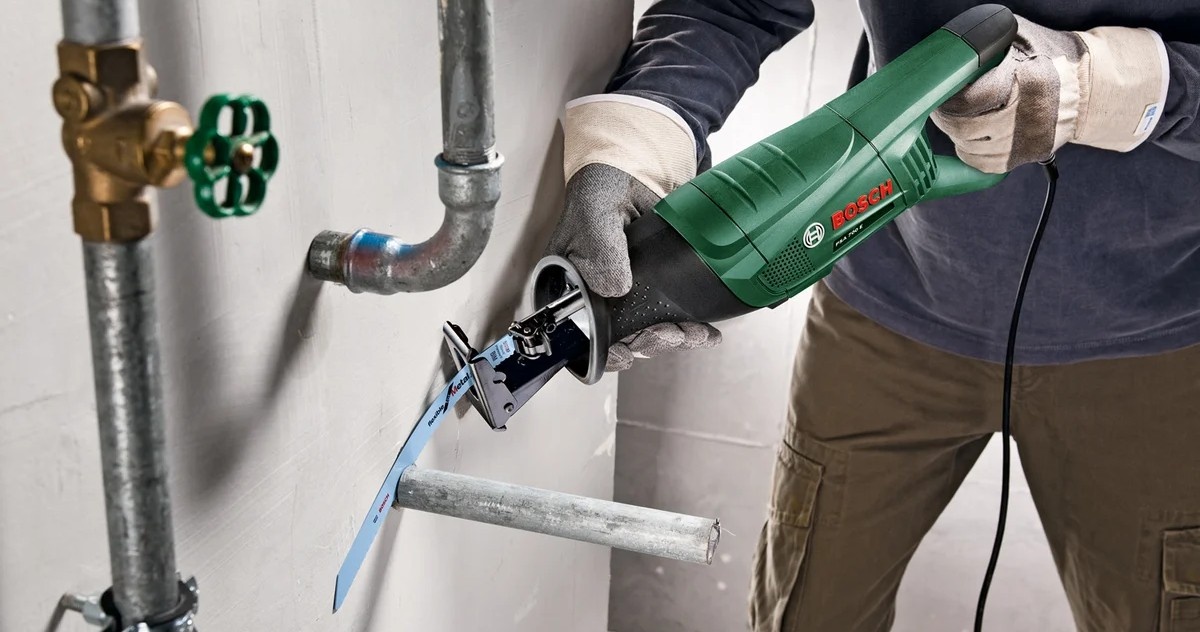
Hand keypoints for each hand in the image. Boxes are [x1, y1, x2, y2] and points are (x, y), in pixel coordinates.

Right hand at [545, 95, 721, 370]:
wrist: (637, 173)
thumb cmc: (602, 190)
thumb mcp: (595, 213)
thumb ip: (600, 247)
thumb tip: (616, 287)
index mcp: (569, 288)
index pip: (577, 334)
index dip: (600, 352)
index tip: (626, 354)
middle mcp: (595, 299)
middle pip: (618, 341)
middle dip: (647, 344)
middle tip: (670, 334)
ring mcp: (627, 298)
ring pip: (647, 335)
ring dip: (672, 340)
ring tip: (693, 334)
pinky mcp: (656, 292)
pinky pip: (670, 320)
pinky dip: (689, 330)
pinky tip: (706, 332)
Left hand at [932, 15, 1167, 173]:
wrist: (1087, 86)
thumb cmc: (1051, 57)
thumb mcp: (1021, 38)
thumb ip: (987, 42)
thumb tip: (953, 54)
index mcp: (1025, 82)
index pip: (969, 100)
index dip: (947, 98)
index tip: (940, 92)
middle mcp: (1027, 116)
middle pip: (965, 128)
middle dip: (946, 117)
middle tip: (941, 107)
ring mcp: (1028, 140)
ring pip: (971, 148)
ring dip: (957, 135)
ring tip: (957, 119)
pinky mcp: (1029, 155)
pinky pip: (985, 165)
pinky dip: (971, 153)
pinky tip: (970, 139)